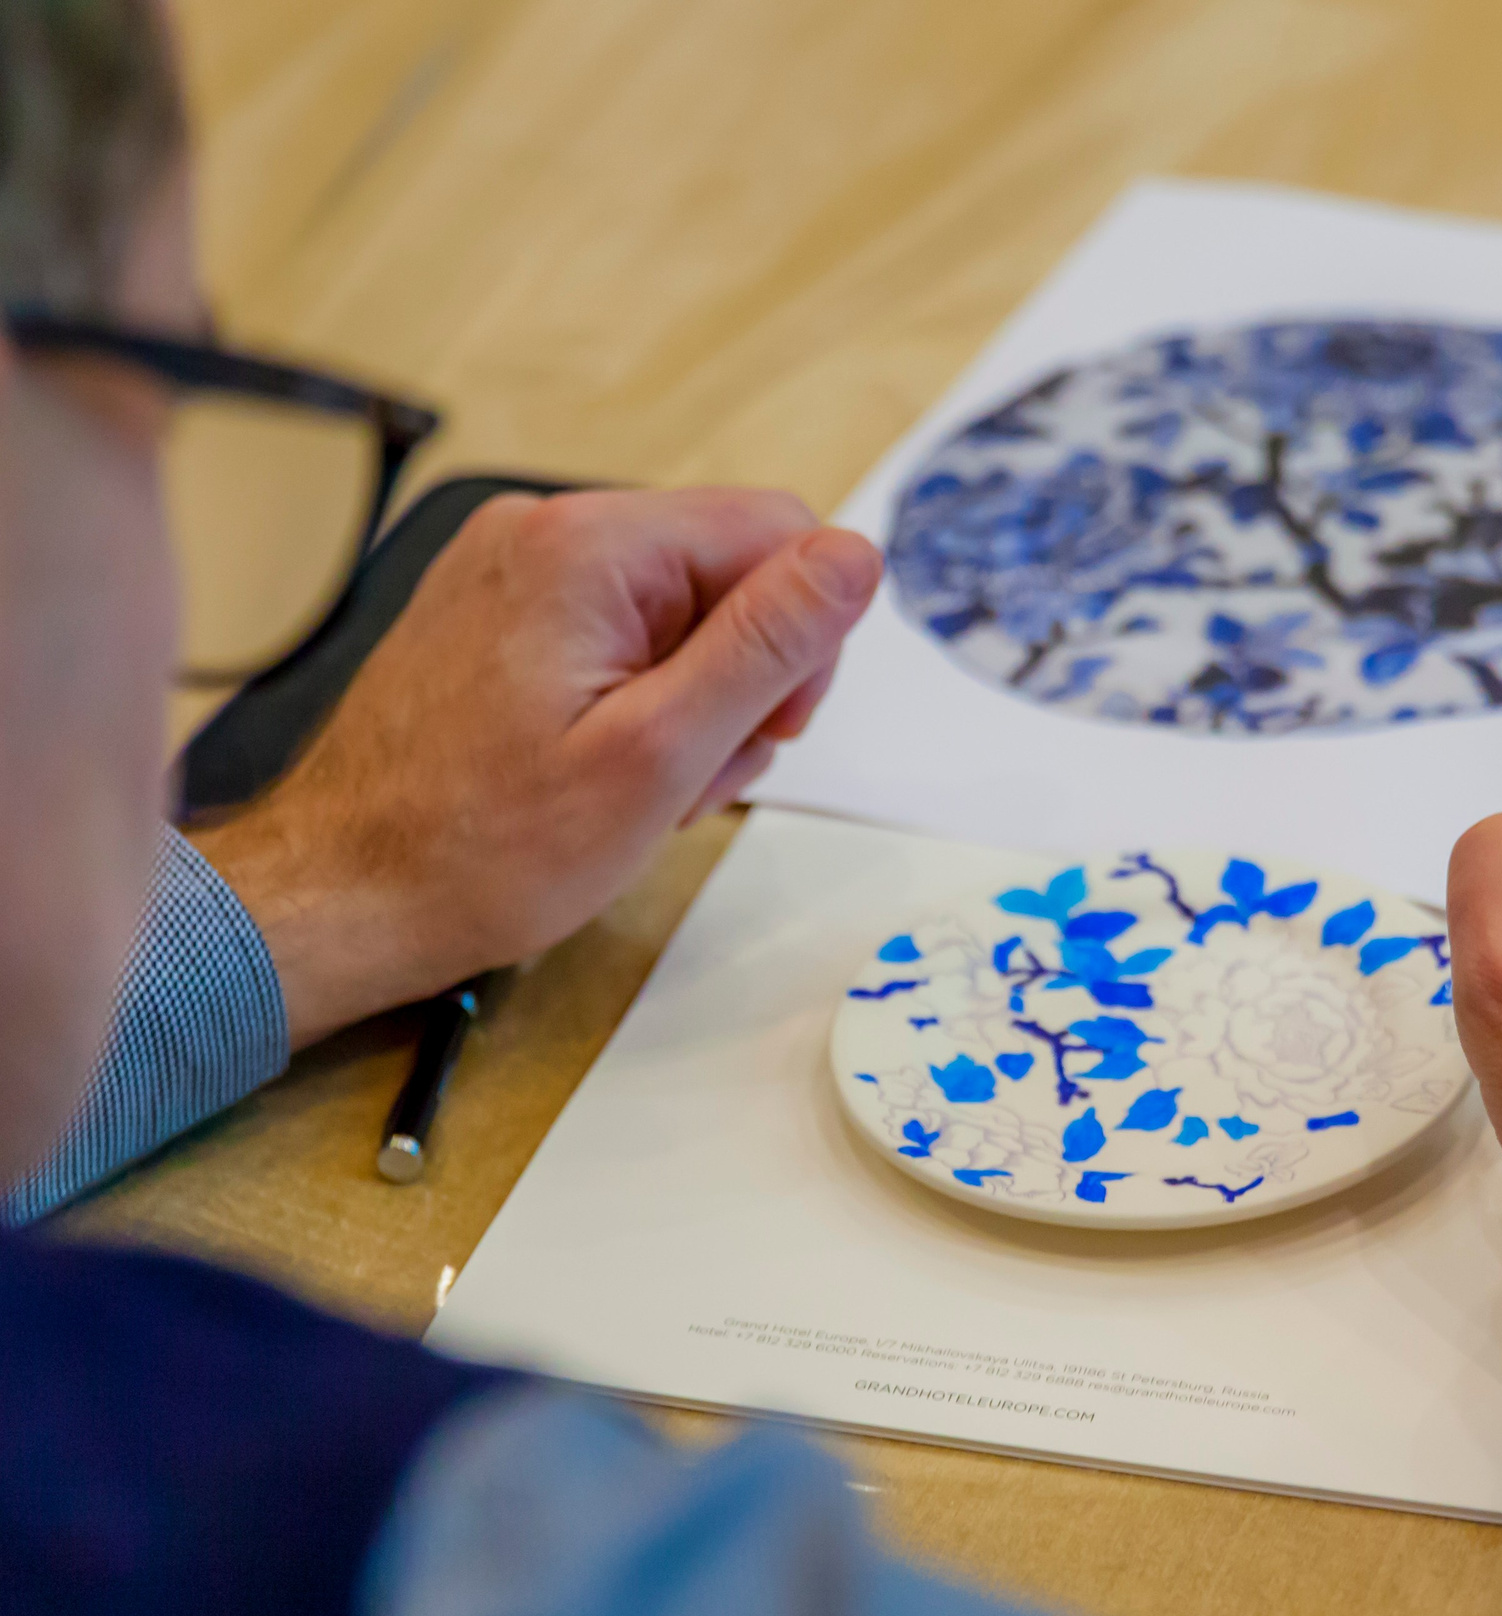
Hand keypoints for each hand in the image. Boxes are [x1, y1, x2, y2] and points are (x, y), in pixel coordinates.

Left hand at [191, 487, 878, 1045]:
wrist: (342, 895)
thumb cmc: (486, 849)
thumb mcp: (662, 753)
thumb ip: (769, 644)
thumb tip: (855, 558)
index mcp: (588, 546)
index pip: (776, 531)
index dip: (802, 636)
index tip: (767, 727)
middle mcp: (543, 531)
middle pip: (727, 570)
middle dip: (740, 679)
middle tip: (692, 775)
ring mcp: (510, 571)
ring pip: (677, 612)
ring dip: (689, 704)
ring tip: (636, 789)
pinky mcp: (495, 615)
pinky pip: (614, 634)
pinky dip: (633, 704)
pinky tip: (598, 772)